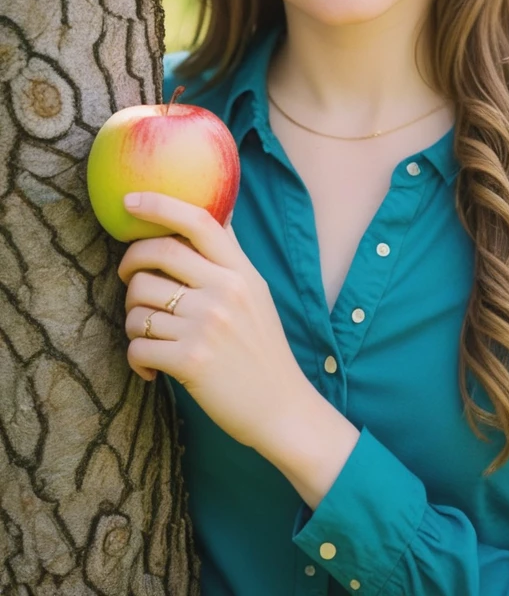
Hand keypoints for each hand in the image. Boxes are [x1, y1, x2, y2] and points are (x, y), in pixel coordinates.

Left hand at [116, 192, 312, 458]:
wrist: (282, 408)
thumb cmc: (262, 350)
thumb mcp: (257, 294)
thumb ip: (230, 259)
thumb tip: (215, 214)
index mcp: (241, 272)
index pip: (199, 222)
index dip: (160, 205)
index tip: (130, 200)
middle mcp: (225, 292)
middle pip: (158, 255)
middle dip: (130, 263)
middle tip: (127, 276)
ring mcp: (207, 325)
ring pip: (139, 304)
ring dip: (134, 321)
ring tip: (150, 336)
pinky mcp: (190, 360)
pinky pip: (138, 345)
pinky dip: (137, 358)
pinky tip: (153, 369)